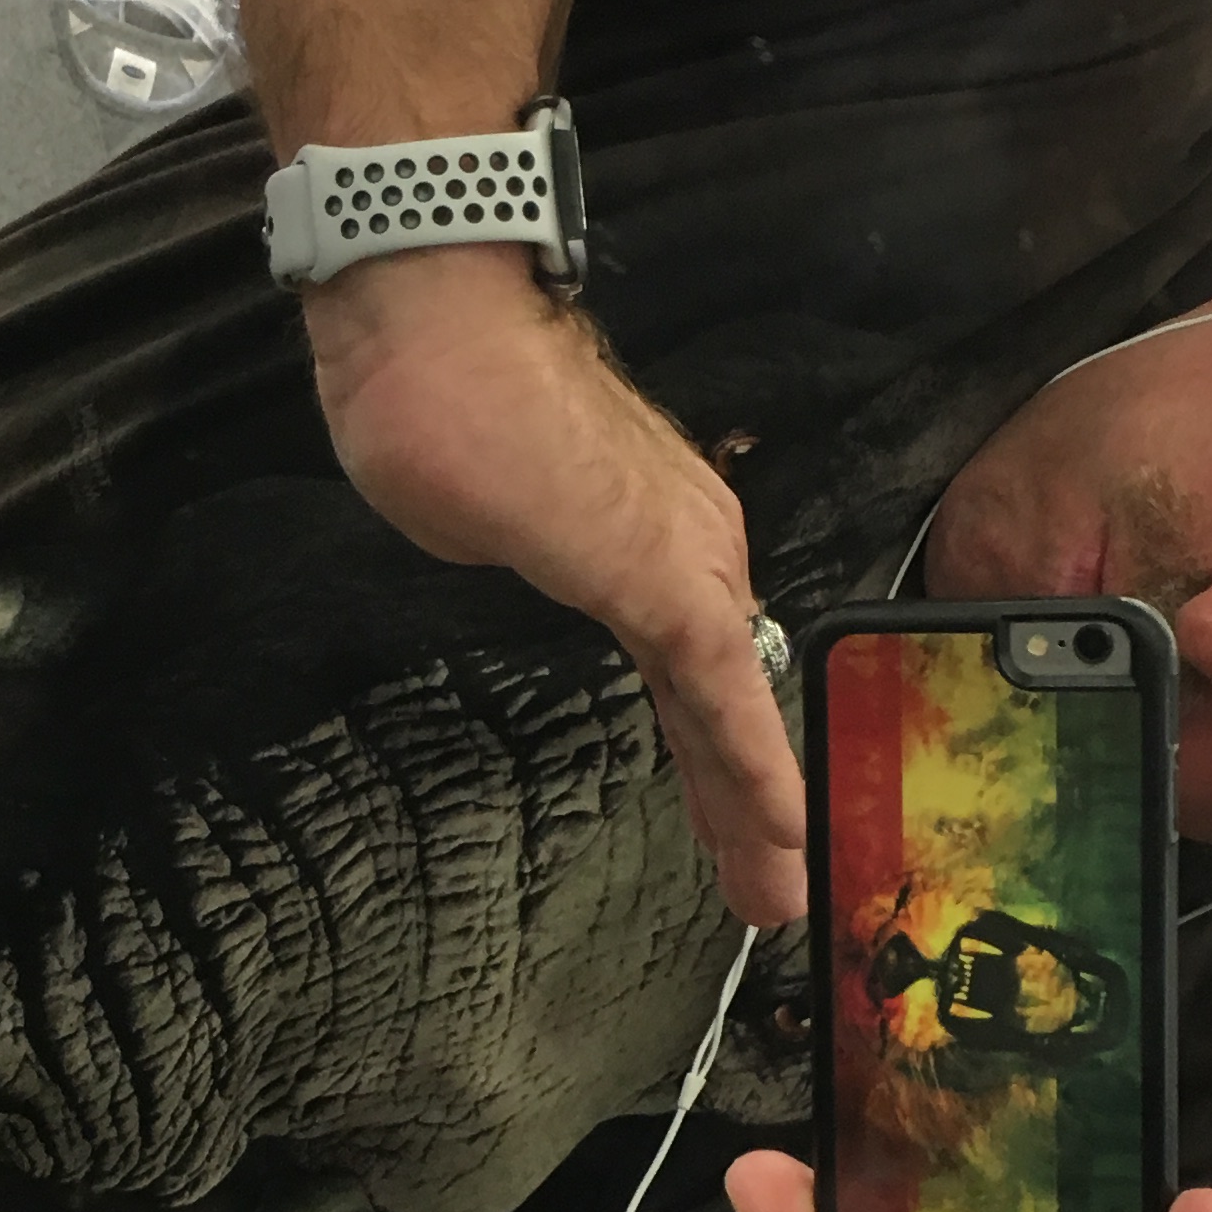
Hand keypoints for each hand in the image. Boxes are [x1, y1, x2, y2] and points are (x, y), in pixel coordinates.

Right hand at [306, 246, 808, 928]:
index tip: (727, 819)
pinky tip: (777, 830)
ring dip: (754, 805)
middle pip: (722, 698)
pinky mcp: (661, 576)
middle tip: (770, 884)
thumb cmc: (442, 393)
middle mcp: (684, 544)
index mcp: (642, 531)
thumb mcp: (481, 509)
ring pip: (731, 705)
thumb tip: (502, 547)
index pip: (690, 666)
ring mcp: (680, 559)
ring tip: (774, 886)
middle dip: (743, 802)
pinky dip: (750, 767)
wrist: (434, 325)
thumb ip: (514, 546)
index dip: (711, 751)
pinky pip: (718, 692)